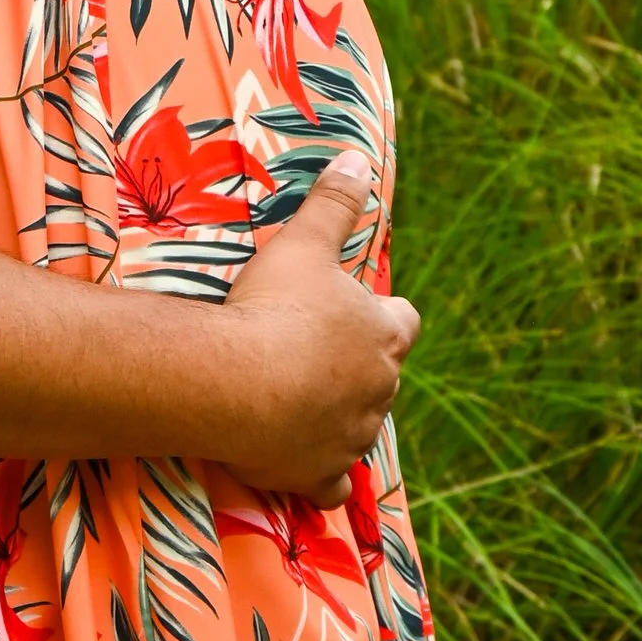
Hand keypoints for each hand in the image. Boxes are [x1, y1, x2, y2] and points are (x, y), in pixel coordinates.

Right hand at [215, 151, 414, 499]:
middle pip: (381, 377)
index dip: (384, 316)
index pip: (404, 322)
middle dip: (356, 368)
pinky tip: (302, 466)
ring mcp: (352, 436)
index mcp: (382, 334)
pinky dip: (321, 476)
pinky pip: (332, 484)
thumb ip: (334, 203)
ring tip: (295, 402)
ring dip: (336, 416)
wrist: (237, 382)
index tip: (360, 312)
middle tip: (313, 355)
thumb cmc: (274, 308)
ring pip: (358, 429)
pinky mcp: (319, 474)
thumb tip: (360, 156)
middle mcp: (379, 388)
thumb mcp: (303, 244)